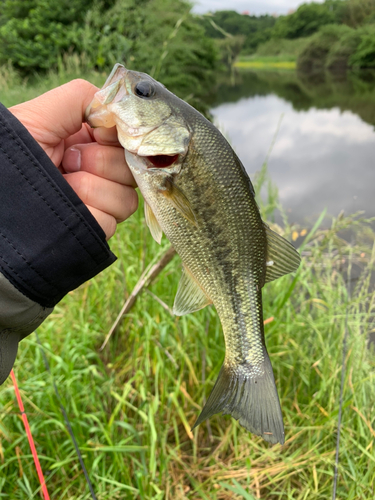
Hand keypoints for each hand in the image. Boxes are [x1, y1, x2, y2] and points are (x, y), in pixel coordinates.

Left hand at [9, 79, 137, 239]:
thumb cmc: (12, 151)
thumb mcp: (42, 113)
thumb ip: (85, 98)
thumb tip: (121, 112)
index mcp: (91, 142)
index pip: (131, 140)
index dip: (121, 137)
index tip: (99, 134)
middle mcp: (101, 173)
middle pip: (133, 170)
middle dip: (100, 163)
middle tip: (69, 161)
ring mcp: (99, 203)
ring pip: (126, 199)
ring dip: (90, 189)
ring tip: (63, 184)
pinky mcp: (93, 229)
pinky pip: (109, 223)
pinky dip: (87, 214)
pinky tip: (65, 207)